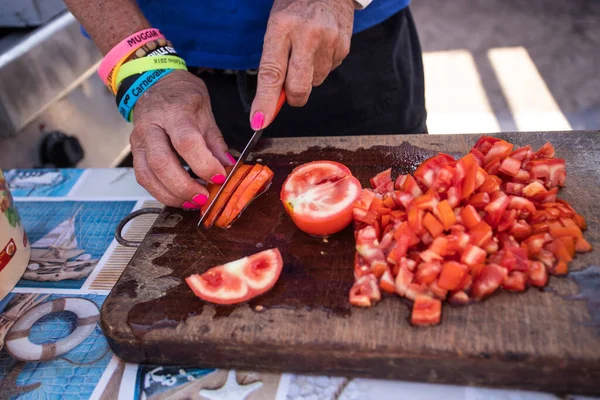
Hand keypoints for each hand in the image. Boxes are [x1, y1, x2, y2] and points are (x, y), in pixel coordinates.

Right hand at [130, 70, 233, 208]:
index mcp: (174, 111)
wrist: (155, 83)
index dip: (204, 164)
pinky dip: (161, 192)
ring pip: (147, 175)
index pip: (187, 142)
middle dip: (184, 186)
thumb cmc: (183, 97)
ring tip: (193, 202)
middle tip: (204, 197)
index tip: (220, 177)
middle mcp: (151, 126)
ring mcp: (138, 140)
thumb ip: (215, 142)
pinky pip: (143, 178)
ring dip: (171, 194)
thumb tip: (228, 167)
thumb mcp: (205, 112)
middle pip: (161, 162)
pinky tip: (179, 197)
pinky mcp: (134, 152)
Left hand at [250, 0, 353, 129]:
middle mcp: (307, 35)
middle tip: (288, 91)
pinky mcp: (343, 47)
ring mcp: (329, 41)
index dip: (264, 102)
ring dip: (308, 76)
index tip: (258, 122)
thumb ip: (273, 62)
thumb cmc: (295, 6)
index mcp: (282, 27)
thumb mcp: (276, 26)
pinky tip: (320, 47)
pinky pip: (328, 72)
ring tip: (307, 50)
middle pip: (297, 87)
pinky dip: (321, 66)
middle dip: (291, 98)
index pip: (271, 73)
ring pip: (314, 82)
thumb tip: (272, 101)